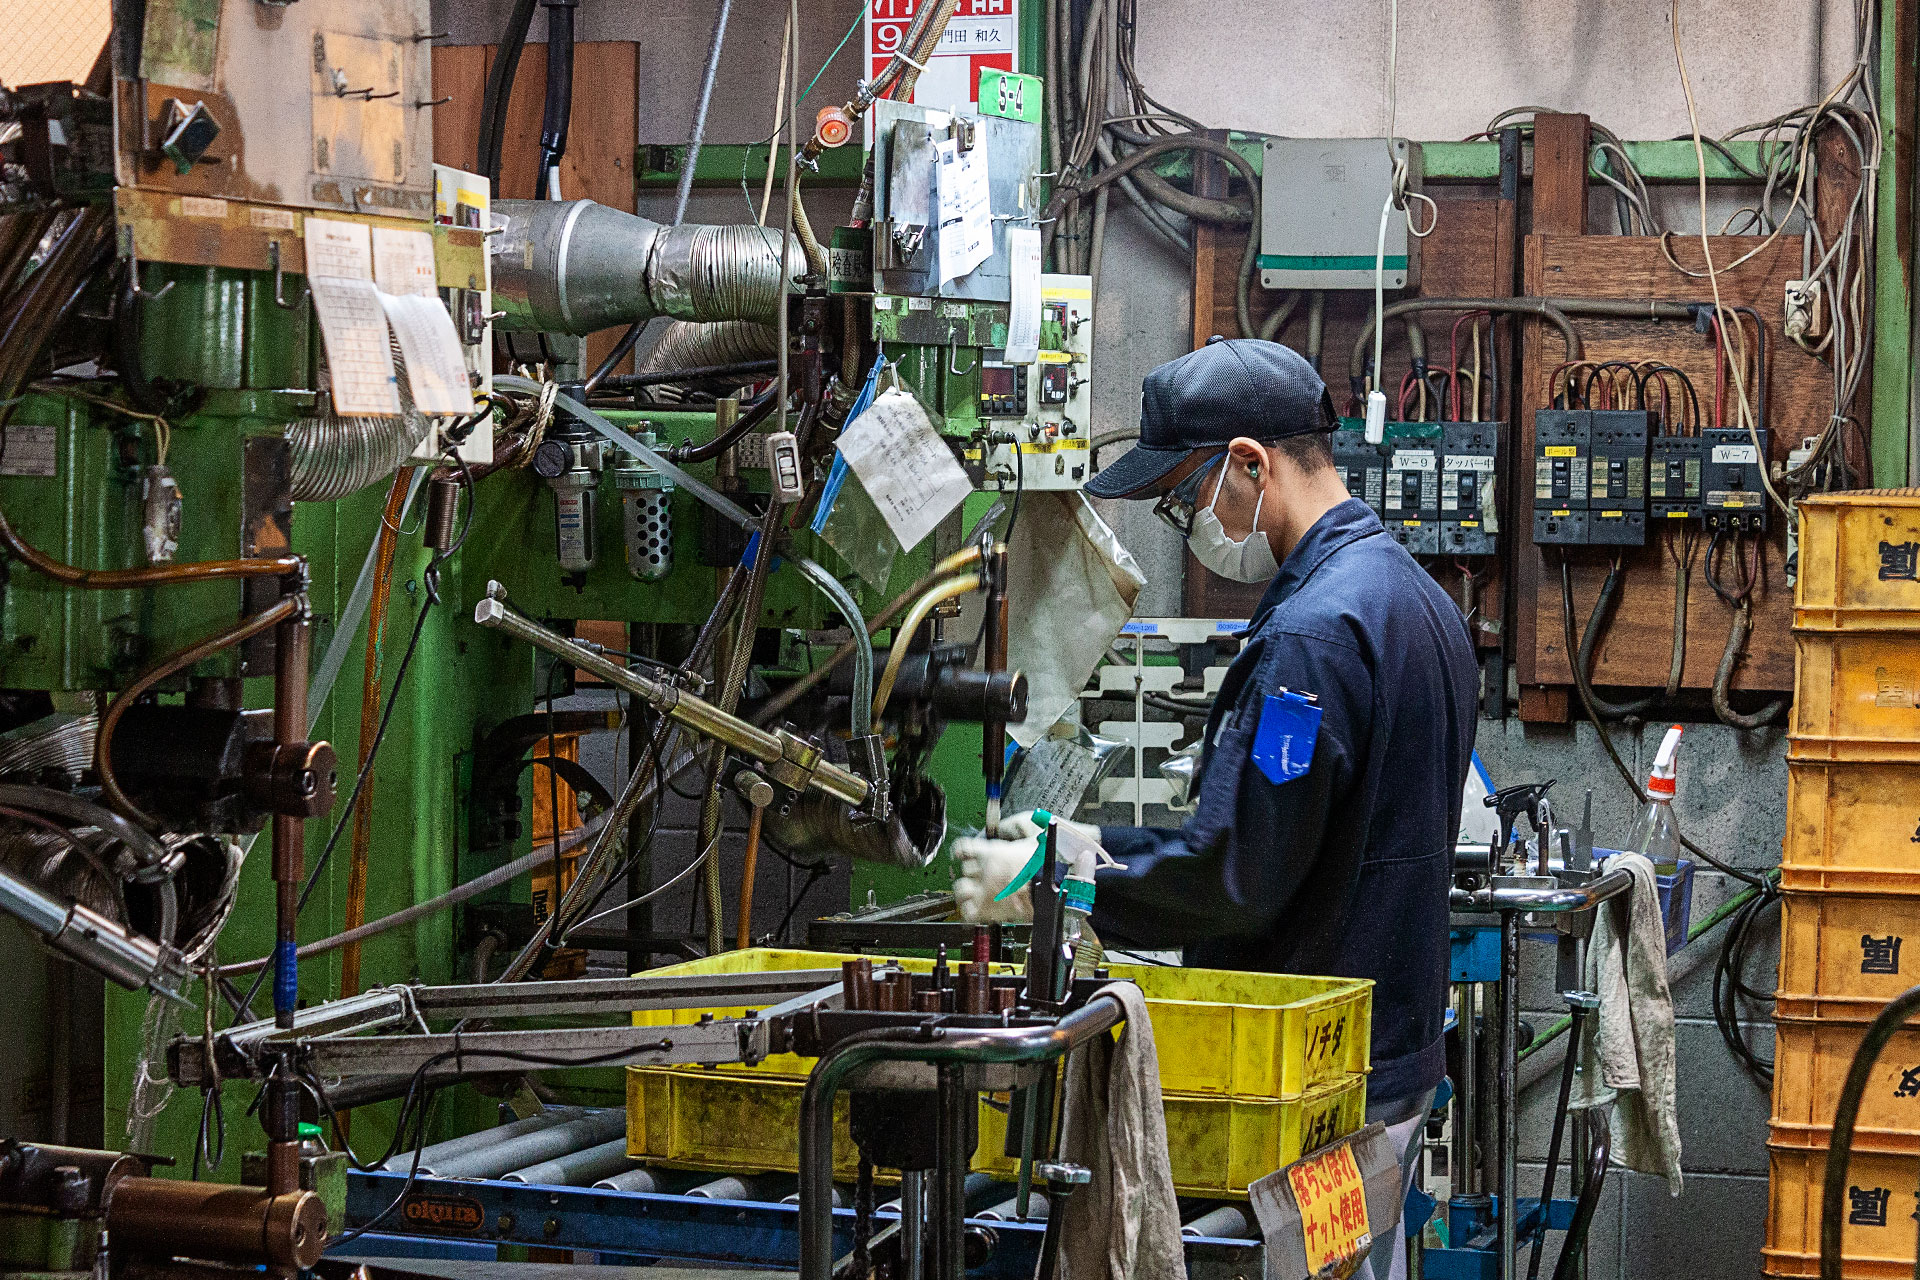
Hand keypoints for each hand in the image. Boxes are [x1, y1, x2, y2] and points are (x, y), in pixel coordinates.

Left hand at [950, 812, 1106, 923]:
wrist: (1054, 891)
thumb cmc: (1047, 864)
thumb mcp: (1035, 832)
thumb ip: (1017, 825)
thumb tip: (1005, 827)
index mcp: (992, 853)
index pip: (963, 848)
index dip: (963, 851)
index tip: (964, 853)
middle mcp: (984, 871)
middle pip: (965, 869)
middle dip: (974, 871)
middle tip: (984, 873)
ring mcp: (984, 892)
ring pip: (961, 889)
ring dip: (967, 890)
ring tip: (977, 891)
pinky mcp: (988, 911)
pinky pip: (968, 911)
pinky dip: (970, 911)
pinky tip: (978, 908)